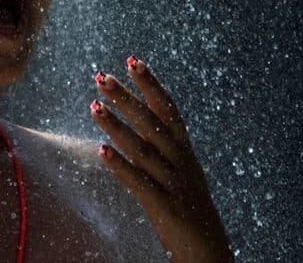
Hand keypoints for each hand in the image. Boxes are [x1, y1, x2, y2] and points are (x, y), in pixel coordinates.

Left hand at [90, 58, 232, 262]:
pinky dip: (121, 166)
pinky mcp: (165, 207)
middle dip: (126, 97)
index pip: (167, 108)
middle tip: (100, 77)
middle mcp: (181, 161)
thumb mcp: (181, 168)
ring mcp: (174, 183)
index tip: (132, 60)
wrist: (209, 250)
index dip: (151, 84)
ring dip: (117, 125)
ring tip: (93, 105)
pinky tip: (100, 151)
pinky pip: (140, 183)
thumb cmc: (187, 205)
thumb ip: (162, 143)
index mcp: (184, 149)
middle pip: (151, 123)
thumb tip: (138, 114)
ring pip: (143, 149)